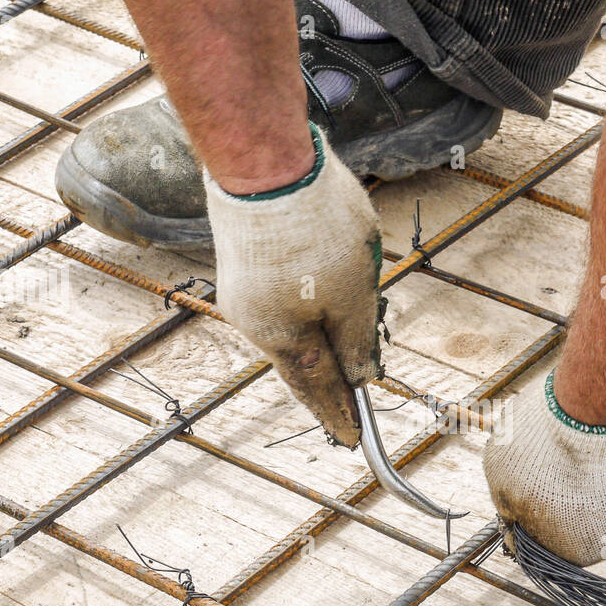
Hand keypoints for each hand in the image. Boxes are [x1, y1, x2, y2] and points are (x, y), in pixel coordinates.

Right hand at [205, 125, 380, 446]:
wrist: (262, 165)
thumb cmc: (314, 233)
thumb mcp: (355, 296)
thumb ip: (358, 341)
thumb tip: (361, 377)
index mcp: (282, 339)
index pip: (318, 389)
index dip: (338, 414)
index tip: (351, 440)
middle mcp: (254, 321)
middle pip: (299, 362)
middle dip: (325, 387)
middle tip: (343, 414)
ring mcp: (244, 288)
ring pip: (290, 329)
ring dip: (316, 346)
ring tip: (337, 366)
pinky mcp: (244, 257)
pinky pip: (281, 299)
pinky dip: (303, 313)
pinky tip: (316, 309)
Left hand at [483, 372, 605, 565]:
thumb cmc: (547, 440)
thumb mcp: (502, 471)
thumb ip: (509, 501)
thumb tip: (512, 514)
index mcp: (578, 549)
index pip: (555, 539)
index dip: (541, 510)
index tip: (535, 481)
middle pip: (595, 516)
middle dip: (578, 491)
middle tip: (565, 454)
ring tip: (593, 435)